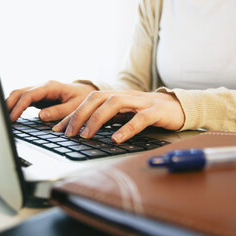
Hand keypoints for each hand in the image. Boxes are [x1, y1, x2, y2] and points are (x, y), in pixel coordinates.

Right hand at [6, 80, 95, 121]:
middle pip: (19, 92)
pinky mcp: (38, 97)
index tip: (12, 118)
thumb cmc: (82, 99)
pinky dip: (15, 107)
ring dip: (9, 105)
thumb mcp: (75, 106)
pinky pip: (23, 100)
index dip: (18, 107)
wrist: (86, 93)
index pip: (29, 95)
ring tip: (3, 120)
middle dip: (8, 104)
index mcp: (50, 87)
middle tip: (2, 120)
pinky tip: (10, 117)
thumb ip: (59, 111)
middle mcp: (42, 87)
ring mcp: (39, 91)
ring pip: (18, 94)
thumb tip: (41, 116)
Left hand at [52, 90, 184, 142]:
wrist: (179, 107)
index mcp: (115, 97)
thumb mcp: (124, 115)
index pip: (87, 102)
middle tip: (68, 133)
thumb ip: (107, 120)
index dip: (71, 114)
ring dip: (97, 119)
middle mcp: (125, 96)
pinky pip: (140, 118)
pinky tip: (116, 139)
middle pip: (96, 98)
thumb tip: (83, 132)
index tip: (57, 129)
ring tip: (86, 135)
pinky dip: (126, 128)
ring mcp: (140, 102)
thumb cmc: (148, 112)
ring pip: (114, 104)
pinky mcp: (156, 111)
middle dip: (79, 115)